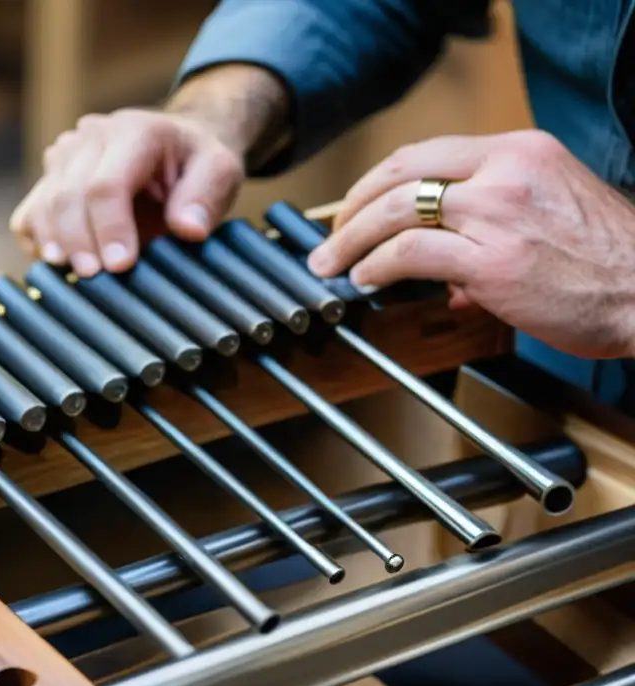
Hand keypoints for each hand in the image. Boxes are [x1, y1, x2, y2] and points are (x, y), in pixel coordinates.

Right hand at [9, 108, 243, 276]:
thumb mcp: (221, 171)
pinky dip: (36, 240)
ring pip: (43, 203)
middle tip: (94, 278)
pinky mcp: (50, 178)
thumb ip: (206, 196)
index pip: (107, 183)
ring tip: (72, 275)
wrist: (177, 146)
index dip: (110, 228)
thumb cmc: (198, 164)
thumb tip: (188, 228)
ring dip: (54, 243)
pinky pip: (29, 213)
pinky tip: (57, 262)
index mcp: (135, 131)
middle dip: (79, 241)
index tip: (120, 265)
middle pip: (68, 194)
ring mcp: (65, 156)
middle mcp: (91, 137)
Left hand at [307, 129, 634, 358]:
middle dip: (352, 206)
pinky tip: (365, 279)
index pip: (425, 154)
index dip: (377, 181)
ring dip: (351, 239)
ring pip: (396, 211)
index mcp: (520, 152)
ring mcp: (497, 213)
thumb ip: (491, 226)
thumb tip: (442, 273)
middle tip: (332, 235)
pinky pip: (409, 252)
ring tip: (332, 263)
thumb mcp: (551, 213)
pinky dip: (376, 265)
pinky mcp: (492, 261)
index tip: (356, 205)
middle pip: (400, 173)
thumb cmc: (606, 261)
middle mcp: (505, 172)